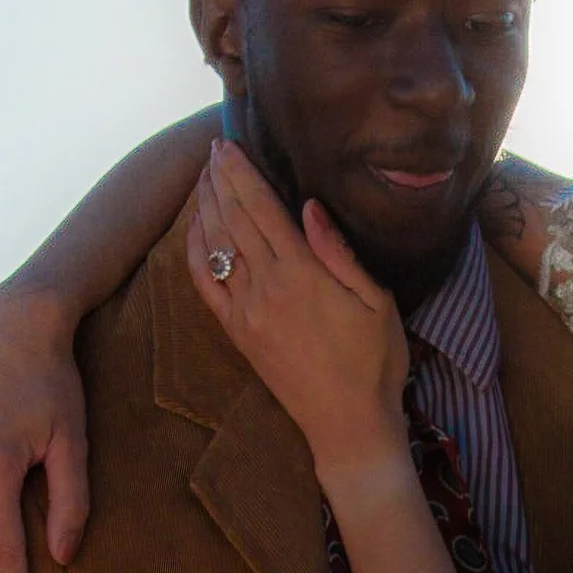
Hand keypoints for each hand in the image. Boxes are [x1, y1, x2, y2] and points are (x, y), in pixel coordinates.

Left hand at [186, 143, 409, 486]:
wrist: (348, 427)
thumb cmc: (374, 364)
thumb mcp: (377, 303)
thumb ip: (340, 252)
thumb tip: (309, 206)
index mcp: (301, 274)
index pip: (260, 208)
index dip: (241, 173)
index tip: (227, 145)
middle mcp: (265, 287)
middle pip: (232, 219)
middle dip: (219, 180)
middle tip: (212, 151)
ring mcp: (245, 311)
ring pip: (215, 245)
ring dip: (206, 206)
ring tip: (205, 177)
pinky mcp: (237, 333)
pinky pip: (206, 283)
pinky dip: (196, 250)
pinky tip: (196, 228)